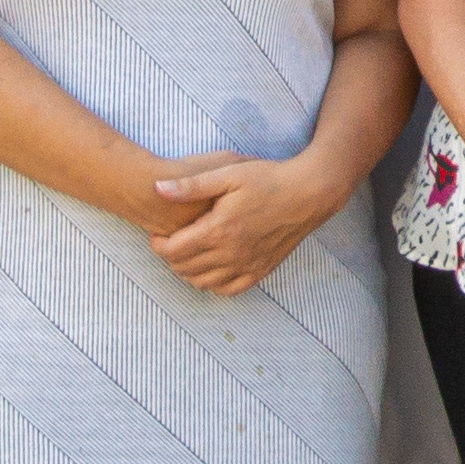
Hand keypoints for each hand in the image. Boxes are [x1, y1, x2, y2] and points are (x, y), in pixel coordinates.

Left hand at [154, 150, 342, 296]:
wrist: (308, 193)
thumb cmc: (268, 179)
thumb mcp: (228, 173)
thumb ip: (191, 185)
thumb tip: (156, 188)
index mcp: (218, 230)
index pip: (172, 251)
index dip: (158, 244)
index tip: (159, 232)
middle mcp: (230, 254)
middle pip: (184, 269)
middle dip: (170, 256)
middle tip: (172, 240)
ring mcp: (246, 266)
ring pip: (202, 283)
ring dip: (189, 271)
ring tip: (190, 252)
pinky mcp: (260, 271)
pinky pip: (228, 290)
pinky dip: (213, 283)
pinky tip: (213, 267)